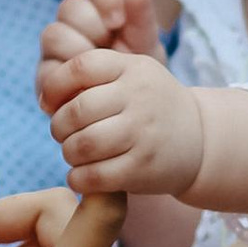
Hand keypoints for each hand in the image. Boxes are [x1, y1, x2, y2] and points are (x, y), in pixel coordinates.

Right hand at [39, 0, 164, 78]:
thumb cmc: (136, 76)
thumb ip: (143, 17)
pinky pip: (46, 70)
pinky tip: (82, 88)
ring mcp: (58, 51)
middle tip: (107, 44)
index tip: (119, 21)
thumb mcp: (146, 48)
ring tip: (96, 70)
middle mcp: (76, 26)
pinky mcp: (47, 78)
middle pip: (70, 7)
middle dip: (90, 24)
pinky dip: (63, 79)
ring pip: (53, 34)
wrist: (129, 115)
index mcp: (104, 12)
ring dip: (75, 49)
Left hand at [43, 44, 205, 198]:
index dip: (54, 87)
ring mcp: (143, 134)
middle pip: (76, 111)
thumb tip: (46, 98)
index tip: (49, 104)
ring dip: (68, 153)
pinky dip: (78, 178)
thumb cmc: (151, 107)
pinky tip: (82, 175)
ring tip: (75, 154)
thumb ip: (93, 78)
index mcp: (133, 69)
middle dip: (58, 127)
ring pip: (81, 145)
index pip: (80, 67)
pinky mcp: (142, 169)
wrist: (201, 141)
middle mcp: (140, 97)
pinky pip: (93, 176)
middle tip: (64, 135)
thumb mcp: (133, 77)